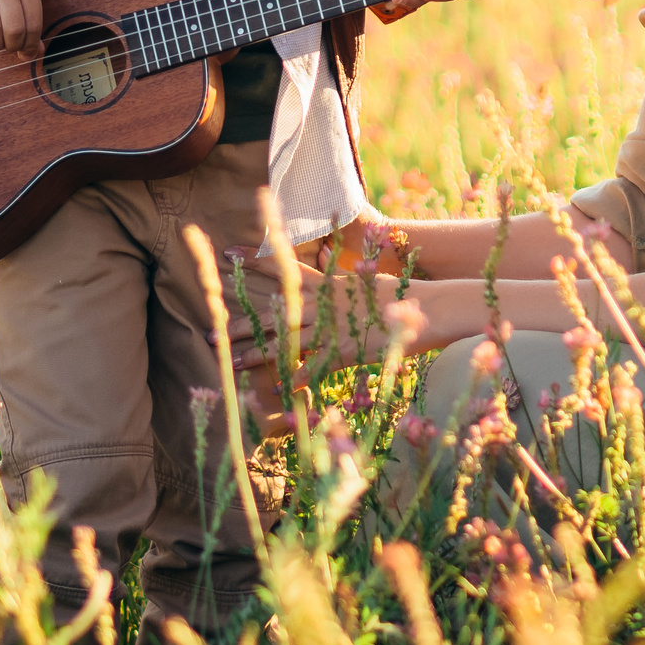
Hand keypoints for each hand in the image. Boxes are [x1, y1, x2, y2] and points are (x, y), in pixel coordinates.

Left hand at [232, 246, 451, 383]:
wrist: (431, 307)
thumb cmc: (402, 292)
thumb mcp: (366, 279)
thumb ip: (343, 279)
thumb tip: (333, 266)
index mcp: (329, 282)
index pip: (285, 266)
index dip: (254, 261)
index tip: (227, 253)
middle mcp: (325, 303)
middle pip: (274, 313)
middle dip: (242, 322)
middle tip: (212, 331)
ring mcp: (333, 327)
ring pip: (286, 341)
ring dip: (257, 353)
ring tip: (231, 362)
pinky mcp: (345, 351)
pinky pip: (313, 368)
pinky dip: (293, 380)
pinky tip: (275, 391)